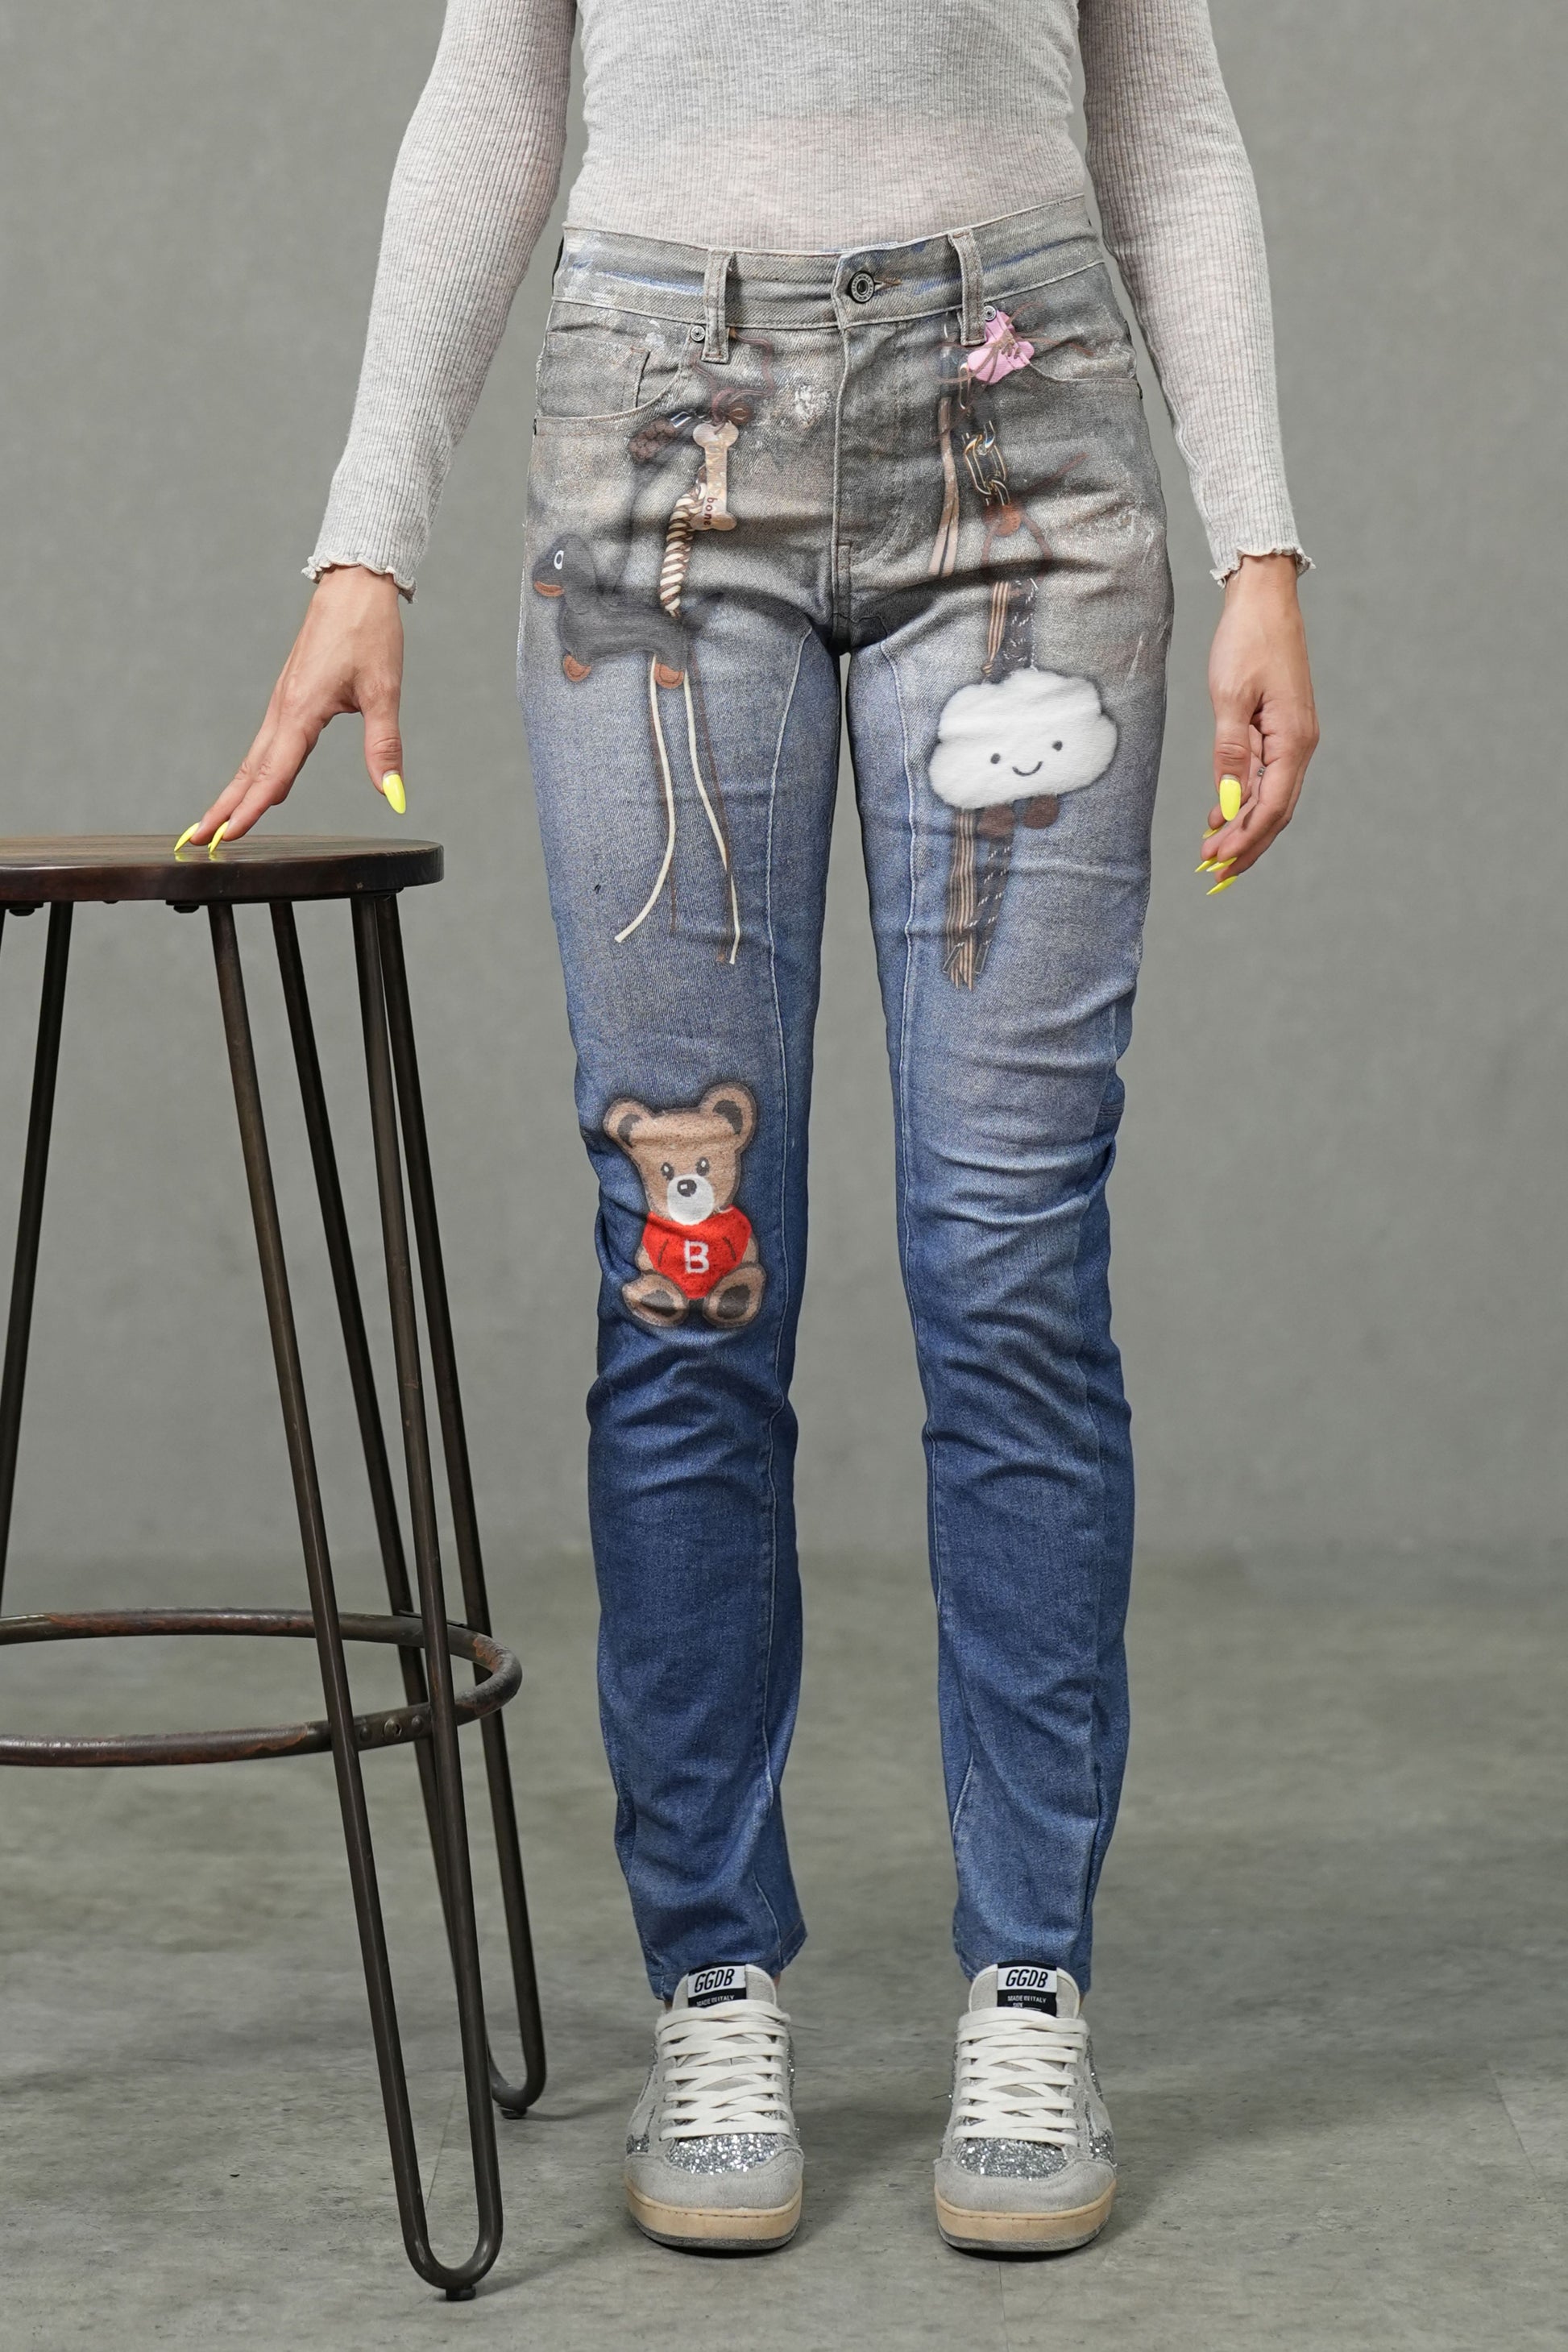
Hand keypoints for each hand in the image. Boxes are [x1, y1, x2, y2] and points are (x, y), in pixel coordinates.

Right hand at [181, 566, 406, 845]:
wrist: (355, 585)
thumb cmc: (368, 631)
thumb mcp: (384, 691)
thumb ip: (385, 747)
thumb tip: (394, 794)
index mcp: (301, 711)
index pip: (273, 773)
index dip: (252, 809)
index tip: (229, 838)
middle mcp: (284, 709)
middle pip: (250, 771)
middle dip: (225, 808)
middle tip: (198, 842)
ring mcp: (283, 702)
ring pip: (253, 758)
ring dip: (234, 792)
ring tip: (215, 823)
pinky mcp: (290, 695)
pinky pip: (266, 742)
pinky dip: (253, 770)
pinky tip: (255, 783)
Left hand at [1197, 553, 1317, 891]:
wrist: (1264, 599)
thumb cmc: (1248, 640)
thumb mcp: (1230, 697)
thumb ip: (1230, 752)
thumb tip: (1225, 802)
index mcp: (1294, 740)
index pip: (1271, 807)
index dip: (1244, 839)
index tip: (1214, 862)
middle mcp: (1300, 745)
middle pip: (1275, 812)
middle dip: (1246, 845)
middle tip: (1212, 875)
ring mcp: (1292, 739)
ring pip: (1270, 798)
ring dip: (1244, 828)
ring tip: (1214, 855)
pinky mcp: (1281, 730)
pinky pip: (1264, 777)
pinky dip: (1243, 801)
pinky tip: (1221, 818)